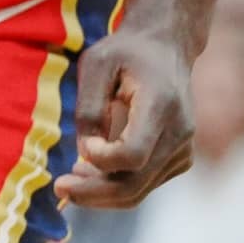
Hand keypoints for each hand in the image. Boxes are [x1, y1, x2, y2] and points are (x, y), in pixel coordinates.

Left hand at [58, 24, 195, 209]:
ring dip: (99, 194)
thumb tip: (85, 153)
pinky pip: (144, 186)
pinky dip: (114, 189)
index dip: (102, 160)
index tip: (85, 144)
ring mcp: (183, 149)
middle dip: (92, 193)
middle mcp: (179, 132)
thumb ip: (89, 109)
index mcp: (161, 105)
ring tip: (70, 178)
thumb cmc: (126, 53)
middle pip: (134, 184)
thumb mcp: (96, 65)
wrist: (167, 48)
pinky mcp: (180, 159)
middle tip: (59, 187)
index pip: (132, 155)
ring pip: (137, 191)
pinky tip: (92, 172)